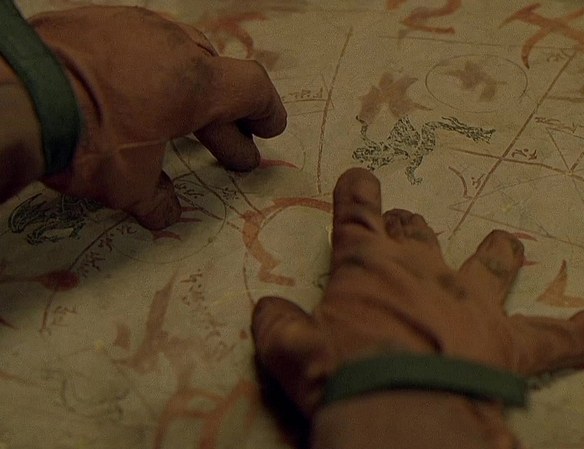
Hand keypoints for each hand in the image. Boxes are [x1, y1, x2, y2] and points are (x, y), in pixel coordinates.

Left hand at [30, 6, 286, 228]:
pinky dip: (143, 69)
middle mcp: (173, 47)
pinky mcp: (96, 19)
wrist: (14, 95)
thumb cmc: (85, 141)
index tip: (269, 130)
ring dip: (185, 89)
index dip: (266, 112)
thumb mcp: (127, 184)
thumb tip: (166, 213)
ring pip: (177, 54)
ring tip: (176, 118)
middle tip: (227, 150)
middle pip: (216, 76)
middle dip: (224, 118)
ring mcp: (134, 27)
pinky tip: (128, 92)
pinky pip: (136, 42)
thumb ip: (156, 197)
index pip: (253, 88)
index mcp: (196, 84)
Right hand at [252, 168, 583, 416]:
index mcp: (369, 266)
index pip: (358, 215)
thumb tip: (267, 311)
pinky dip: (580, 333)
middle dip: (410, 226)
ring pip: (489, 263)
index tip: (363, 176)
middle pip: (418, 232)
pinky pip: (554, 335)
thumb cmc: (340, 374)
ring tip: (506, 243)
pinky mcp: (510, 343)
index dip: (358, 193)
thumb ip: (278, 326)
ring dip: (495, 253)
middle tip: (408, 226)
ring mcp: (472, 301)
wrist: (401, 408)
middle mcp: (424, 270)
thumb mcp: (291, 352)